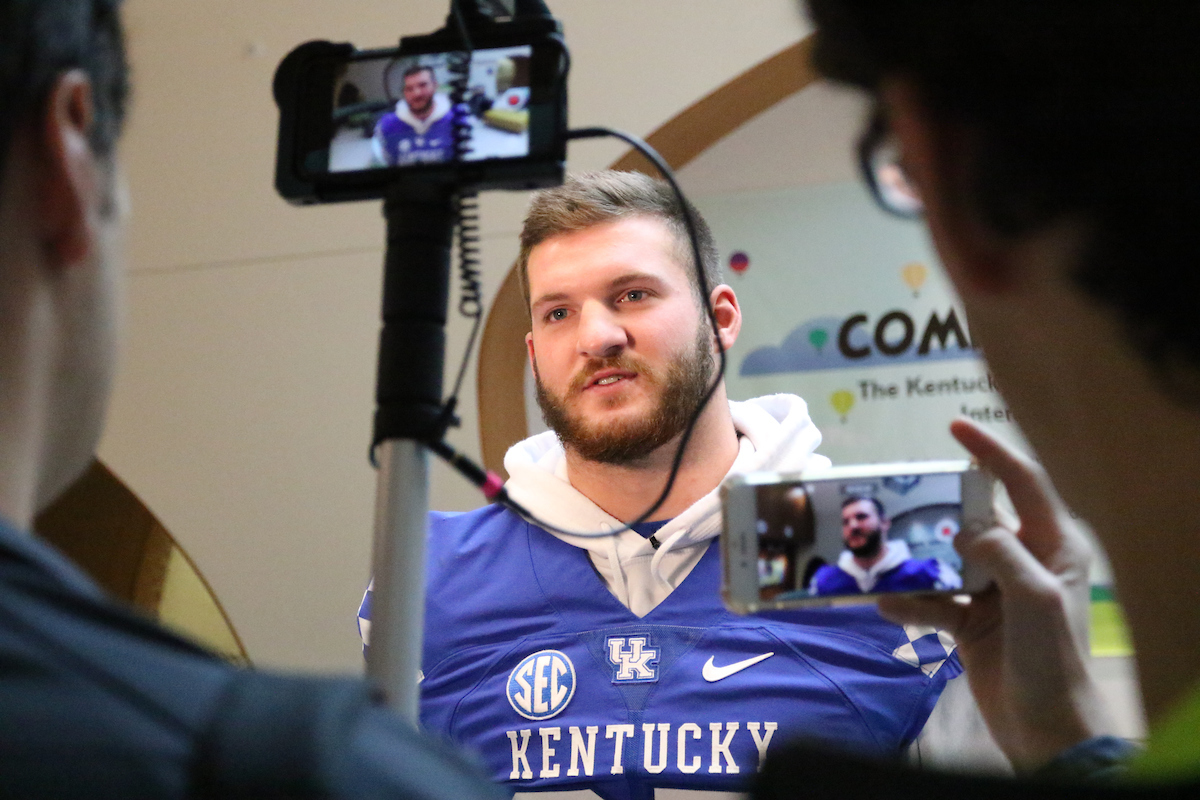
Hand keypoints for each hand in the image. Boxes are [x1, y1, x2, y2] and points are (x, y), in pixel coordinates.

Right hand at [878, 418, 1113, 770]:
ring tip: (876, 554)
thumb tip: (964, 528)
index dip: (990, 452)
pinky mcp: (970, 621)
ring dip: (913, 561)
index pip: (1022, 484)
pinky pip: (931, 599)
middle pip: (973, 518)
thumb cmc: (1052, 660)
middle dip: (934, 510)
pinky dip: (908, 603)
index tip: (954, 427)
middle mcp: (1023, 561)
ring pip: (945, 558)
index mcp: (1053, 546)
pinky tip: (884, 606)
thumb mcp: (1035, 599)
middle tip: (895, 499)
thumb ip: (1001, 553)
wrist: (1046, 729)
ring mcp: (994, 592)